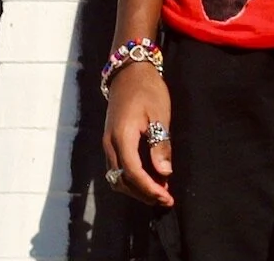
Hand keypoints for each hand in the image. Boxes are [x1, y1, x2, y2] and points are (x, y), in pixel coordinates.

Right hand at [101, 61, 174, 206]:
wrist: (128, 74)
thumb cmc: (148, 90)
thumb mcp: (160, 114)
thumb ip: (160, 144)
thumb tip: (164, 173)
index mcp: (121, 137)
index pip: (132, 172)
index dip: (149, 188)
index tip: (166, 197)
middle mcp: (109, 145)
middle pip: (122, 180)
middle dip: (143, 193)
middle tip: (166, 200)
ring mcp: (108, 145)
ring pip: (117, 178)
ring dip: (137, 188)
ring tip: (161, 192)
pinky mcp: (111, 143)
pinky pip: (118, 168)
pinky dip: (133, 178)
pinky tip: (151, 178)